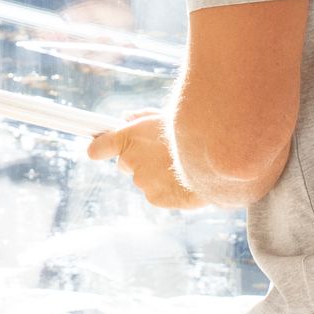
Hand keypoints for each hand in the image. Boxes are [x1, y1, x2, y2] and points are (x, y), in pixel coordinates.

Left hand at [88, 113, 205, 210]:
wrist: (217, 156)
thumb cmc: (193, 129)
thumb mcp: (167, 114)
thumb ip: (141, 118)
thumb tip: (126, 118)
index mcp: (130, 136)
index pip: (99, 146)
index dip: (99, 147)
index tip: (96, 148)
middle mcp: (131, 161)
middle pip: (125, 164)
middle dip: (138, 160)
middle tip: (161, 152)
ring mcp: (142, 182)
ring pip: (144, 179)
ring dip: (157, 174)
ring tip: (180, 164)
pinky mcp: (155, 198)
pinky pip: (158, 193)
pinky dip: (169, 188)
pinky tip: (185, 178)